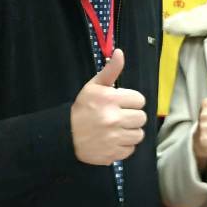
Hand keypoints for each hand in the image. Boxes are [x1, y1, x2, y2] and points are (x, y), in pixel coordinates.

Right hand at [70, 49, 146, 164]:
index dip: (132, 101)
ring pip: (138, 135)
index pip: (139, 100)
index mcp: (110, 99)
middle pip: (141, 118)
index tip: (122, 104)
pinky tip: (114, 140)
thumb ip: (110, 70)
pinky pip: (131, 149)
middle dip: (132, 116)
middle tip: (120, 116)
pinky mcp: (113, 154)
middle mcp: (113, 119)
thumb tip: (119, 52)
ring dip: (130, 132)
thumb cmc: (82, 108)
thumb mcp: (94, 86)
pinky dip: (124, 146)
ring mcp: (113, 138)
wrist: (65, 135)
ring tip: (118, 129)